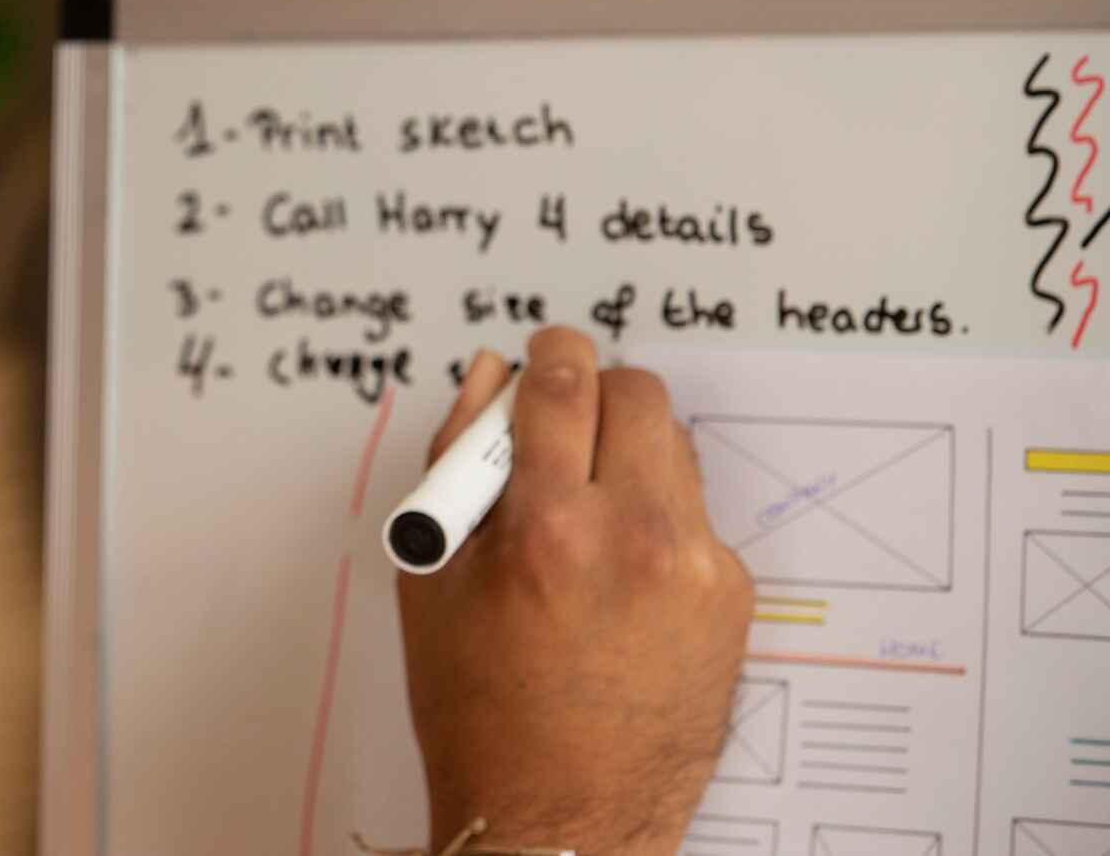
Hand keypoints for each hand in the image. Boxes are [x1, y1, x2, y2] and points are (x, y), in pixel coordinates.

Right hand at [396, 327, 752, 854]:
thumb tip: (488, 376)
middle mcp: (635, 536)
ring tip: (587, 512)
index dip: (550, 355)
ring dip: (630, 452)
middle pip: (638, 394)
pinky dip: (657, 520)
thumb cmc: (478, 704)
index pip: (563, 382)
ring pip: (675, 447)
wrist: (560, 814)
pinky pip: (694, 515)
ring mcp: (695, 567)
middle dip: (596, 394)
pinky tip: (618, 576)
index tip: (545, 355)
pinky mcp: (731, 597)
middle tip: (565, 427)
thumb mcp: (433, 576)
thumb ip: (456, 458)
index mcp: (548, 524)